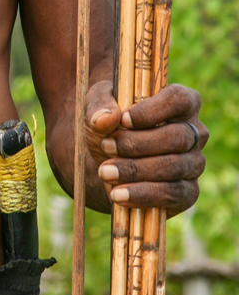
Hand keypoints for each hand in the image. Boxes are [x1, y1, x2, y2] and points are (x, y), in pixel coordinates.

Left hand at [84, 79, 206, 215]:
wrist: (108, 158)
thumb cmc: (110, 123)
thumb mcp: (99, 106)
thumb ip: (99, 106)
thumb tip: (104, 119)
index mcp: (182, 101)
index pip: (179, 100)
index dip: (153, 110)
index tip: (123, 120)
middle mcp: (195, 131)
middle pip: (177, 136)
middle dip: (138, 144)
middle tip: (106, 146)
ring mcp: (195, 163)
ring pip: (174, 167)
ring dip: (136, 170)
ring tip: (105, 172)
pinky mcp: (189, 191)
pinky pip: (173, 194)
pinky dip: (143, 195)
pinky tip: (118, 194)